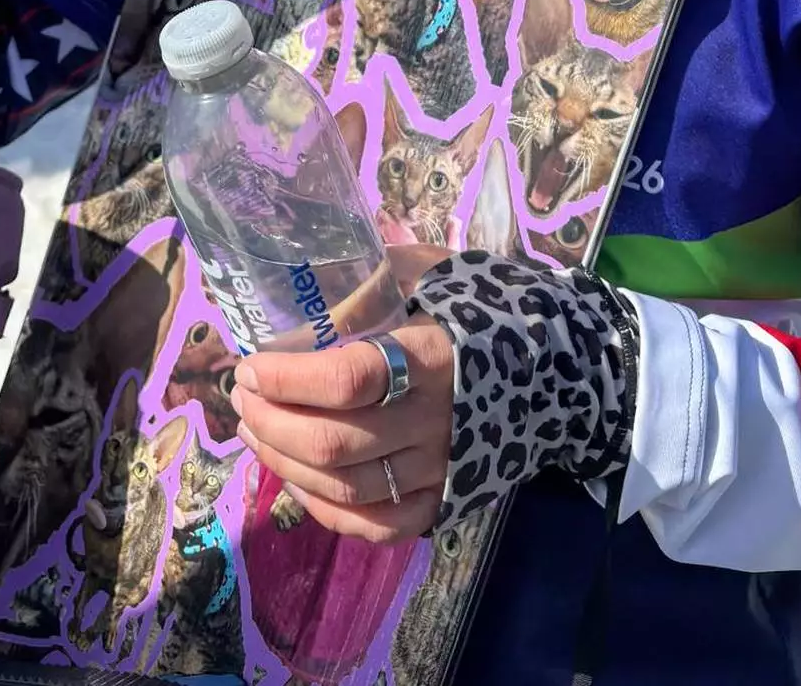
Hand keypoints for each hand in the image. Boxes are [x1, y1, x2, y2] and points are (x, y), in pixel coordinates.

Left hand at [232, 245, 453, 543]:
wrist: (559, 364)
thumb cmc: (482, 307)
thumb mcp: (430, 274)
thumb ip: (370, 286)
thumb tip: (303, 304)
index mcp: (432, 357)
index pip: (350, 380)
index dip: (290, 379)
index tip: (249, 366)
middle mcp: (435, 422)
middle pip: (334, 444)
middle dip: (270, 420)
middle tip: (241, 395)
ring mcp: (440, 471)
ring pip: (344, 488)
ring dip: (284, 462)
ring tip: (254, 429)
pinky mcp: (445, 503)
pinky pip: (375, 525)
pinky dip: (324, 509)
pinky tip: (295, 478)